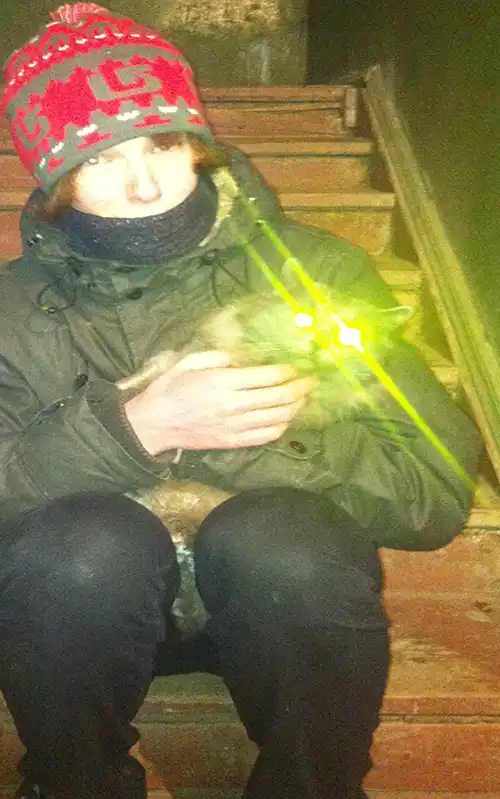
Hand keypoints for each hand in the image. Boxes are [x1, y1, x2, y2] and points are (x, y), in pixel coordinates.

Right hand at [124, 351, 316, 455]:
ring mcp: (235, 426)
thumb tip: (244, 359)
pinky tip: (288, 418)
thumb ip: (220, 357)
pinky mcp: (233, 442)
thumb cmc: (169, 389)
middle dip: (301, 388)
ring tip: (305, 398)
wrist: (154, 425)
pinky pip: (267, 436)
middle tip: (311, 381)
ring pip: (278, 417)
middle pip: (279, 397)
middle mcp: (233, 404)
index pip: (268, 376)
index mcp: (222, 381)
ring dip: (297, 407)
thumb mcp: (189, 361)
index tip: (297, 367)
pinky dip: (283, 426)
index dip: (288, 372)